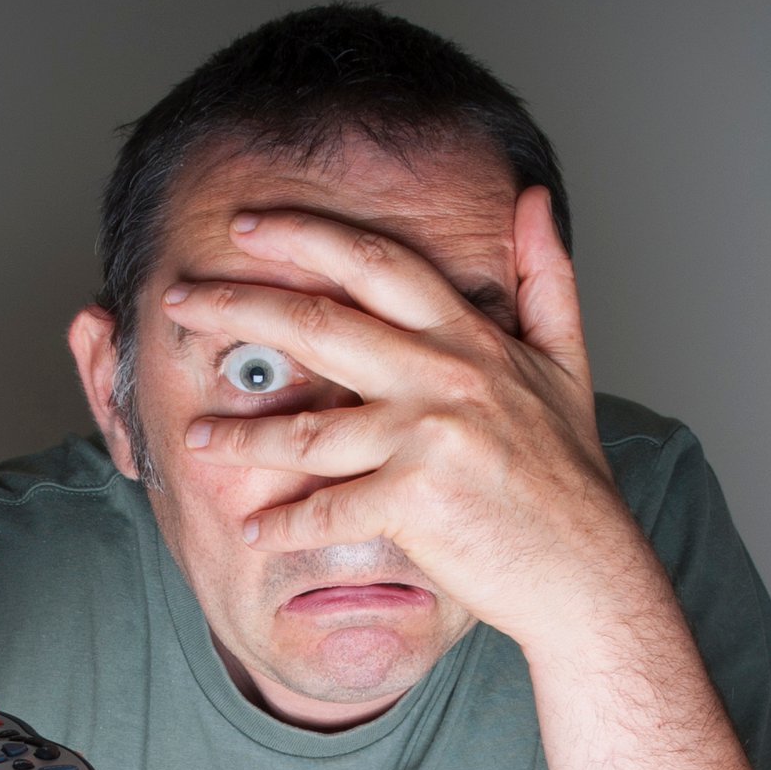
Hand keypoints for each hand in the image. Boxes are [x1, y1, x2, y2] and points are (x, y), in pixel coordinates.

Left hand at [161, 188, 653, 650]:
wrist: (589, 573)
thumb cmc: (570, 476)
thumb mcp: (568, 361)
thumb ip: (546, 274)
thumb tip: (530, 196)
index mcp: (472, 338)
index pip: (376, 263)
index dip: (305, 235)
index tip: (246, 224)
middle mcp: (447, 377)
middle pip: (320, 324)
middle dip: (239, 305)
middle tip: (181, 298)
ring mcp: (430, 438)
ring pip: (307, 429)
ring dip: (241, 437)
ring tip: (195, 437)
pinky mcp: (416, 502)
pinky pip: (328, 509)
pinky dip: (285, 523)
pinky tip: (252, 527)